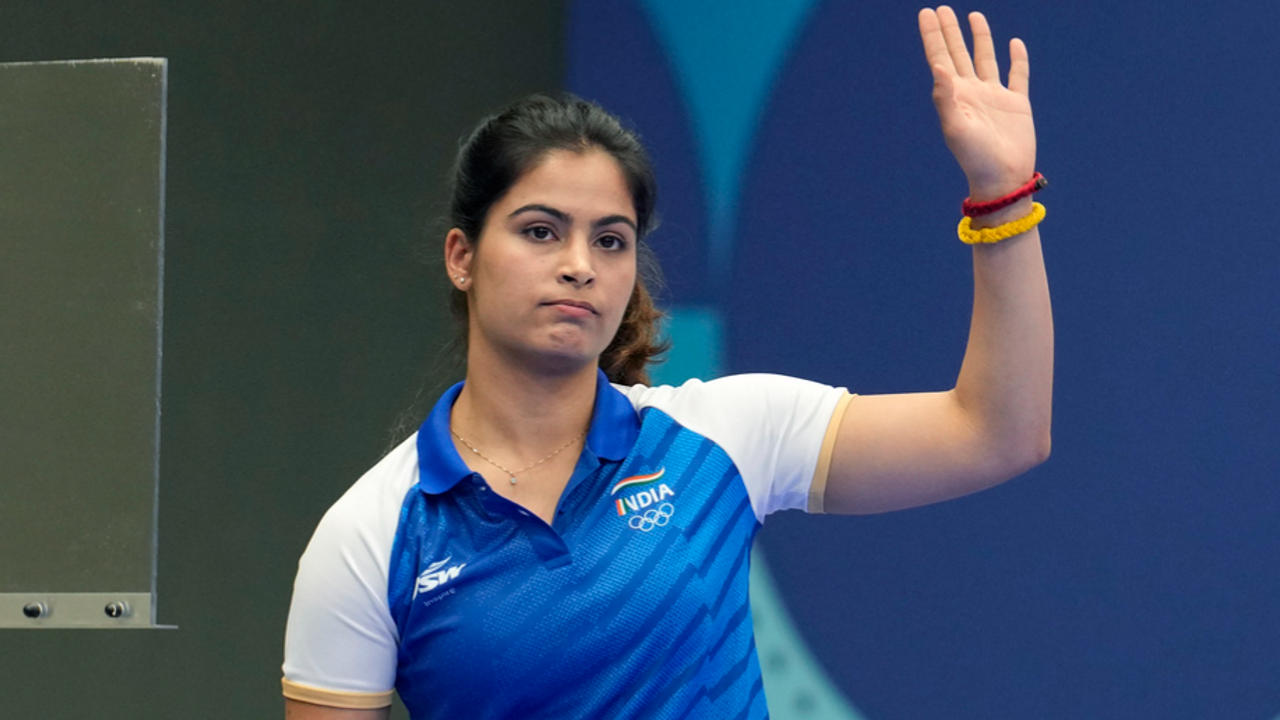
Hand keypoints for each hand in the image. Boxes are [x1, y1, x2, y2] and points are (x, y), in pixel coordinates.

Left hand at [918, 7, 1034, 199]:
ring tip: (973, 16)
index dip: (933, 35)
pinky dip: (1017, 58)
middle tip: (942, 8)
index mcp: (955, 96)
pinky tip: (1013, 44)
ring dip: (980, 37)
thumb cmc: (975, 158)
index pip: (940, 58)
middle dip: (950, 31)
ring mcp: (995, 96)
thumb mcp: (955, 128)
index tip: (926, 12)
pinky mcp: (1017, 104)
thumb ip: (945, 98)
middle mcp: (972, 92)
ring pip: (986, 58)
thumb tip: (938, 66)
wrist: (1002, 179)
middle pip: (959, 53)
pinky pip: (1018, 75)